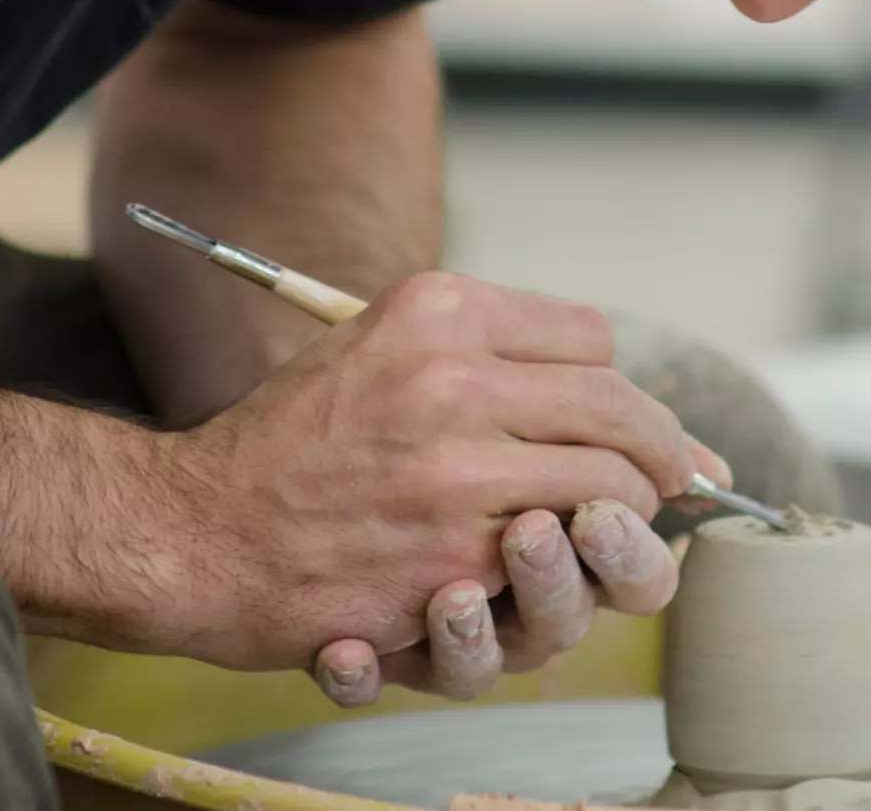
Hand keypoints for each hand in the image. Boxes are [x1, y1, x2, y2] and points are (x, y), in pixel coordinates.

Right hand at [139, 272, 727, 683]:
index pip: (591, 339)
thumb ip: (486, 350)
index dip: (620, 387)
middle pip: (619, 405)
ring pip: (613, 482)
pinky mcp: (455, 554)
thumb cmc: (295, 441)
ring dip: (627, 510)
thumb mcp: (379, 346)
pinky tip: (552, 560)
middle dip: (660, 449)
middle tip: (673, 477)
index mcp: (438, 310)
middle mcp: (451, 377)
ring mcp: (456, 469)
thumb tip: (608, 370)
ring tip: (611, 521)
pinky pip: (565, 551)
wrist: (196, 533)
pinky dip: (572, 560)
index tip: (631, 423)